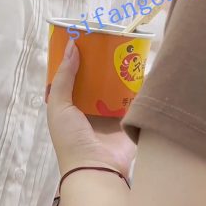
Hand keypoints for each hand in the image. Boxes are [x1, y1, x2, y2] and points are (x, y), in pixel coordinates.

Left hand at [48, 38, 136, 175]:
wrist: (96, 168)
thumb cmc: (71, 138)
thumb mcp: (59, 106)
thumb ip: (64, 77)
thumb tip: (71, 47)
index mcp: (73, 105)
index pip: (77, 77)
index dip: (81, 59)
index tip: (89, 37)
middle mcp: (93, 107)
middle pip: (100, 79)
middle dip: (105, 61)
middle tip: (114, 39)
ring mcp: (113, 113)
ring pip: (119, 86)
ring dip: (124, 70)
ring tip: (131, 48)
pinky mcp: (130, 118)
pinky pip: (136, 98)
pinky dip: (140, 85)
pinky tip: (146, 67)